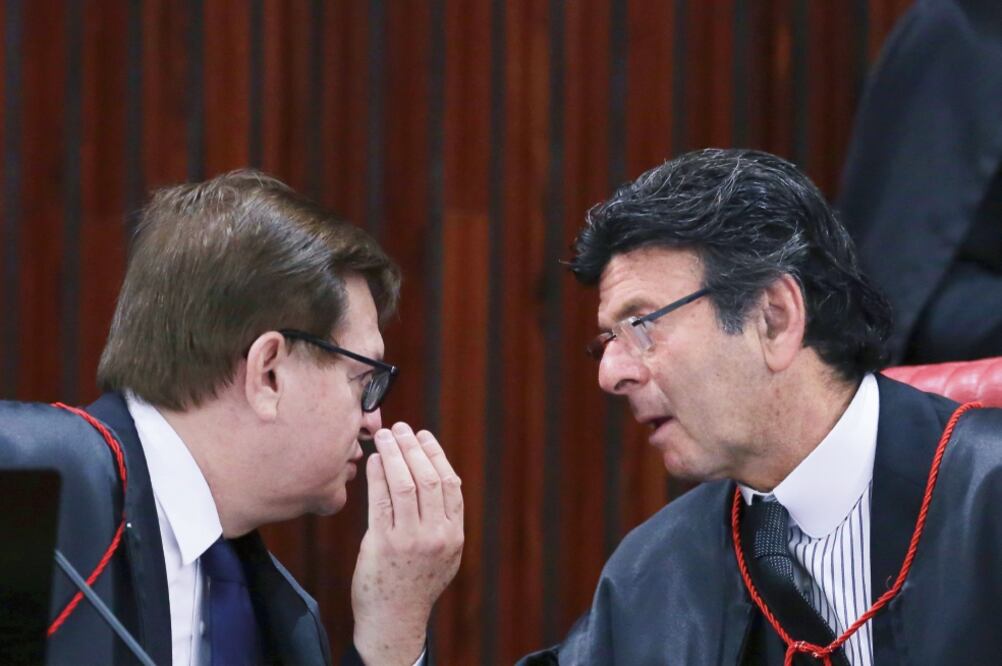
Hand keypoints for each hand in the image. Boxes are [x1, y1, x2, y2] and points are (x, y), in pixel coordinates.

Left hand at [351, 422, 463, 664]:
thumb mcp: (443, 554)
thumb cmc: (414, 583)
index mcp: (454, 535)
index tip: (424, 436)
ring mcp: (411, 540)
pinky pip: (381, 499)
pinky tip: (373, 462)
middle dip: (414, 447)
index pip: (450, 483)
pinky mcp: (384, 544)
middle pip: (429, 478)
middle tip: (401, 428)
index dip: (436, 455)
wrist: (394, 620)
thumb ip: (442, 521)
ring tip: (385, 437)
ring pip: (406, 484)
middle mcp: (436, 536)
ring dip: (394, 454)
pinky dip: (377, 475)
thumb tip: (436, 479)